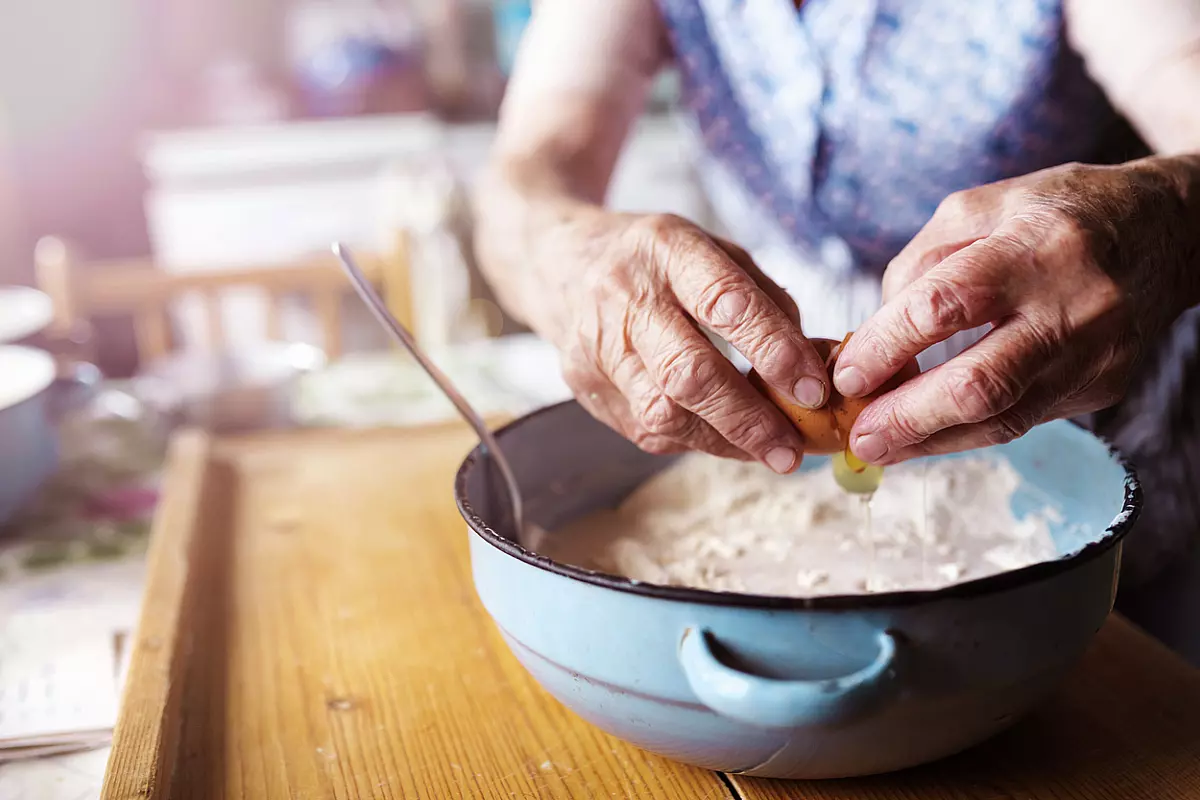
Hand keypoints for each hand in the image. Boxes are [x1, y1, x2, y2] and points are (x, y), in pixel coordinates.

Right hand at [522, 208, 829, 472]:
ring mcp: (597, 347)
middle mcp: (624, 297)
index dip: (773, 350)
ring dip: (724, 441)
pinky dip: (696, 440)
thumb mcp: (712, 249)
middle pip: (688, 372)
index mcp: (666, 249)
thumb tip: (812, 362)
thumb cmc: (656, 260)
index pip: (724, 302)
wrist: (561, 262)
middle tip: (792, 448)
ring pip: (663, 413)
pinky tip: (728, 440)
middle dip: (748, 418)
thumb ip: (764, 299)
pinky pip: (647, 429)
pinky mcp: (585, 387)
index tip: (813, 389)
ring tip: (770, 452)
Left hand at [833, 159, 1199, 463]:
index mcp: (1034, 246)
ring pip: (1004, 419)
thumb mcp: (978, 209)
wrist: (1161, 233)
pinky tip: (925, 436)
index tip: (846, 374)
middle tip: (859, 435)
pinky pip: (1022, 421)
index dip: (887, 345)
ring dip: (931, 442)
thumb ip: (917, 266)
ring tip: (880, 448)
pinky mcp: (1101, 388)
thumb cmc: (1051, 214)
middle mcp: (1072, 306)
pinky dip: (966, 433)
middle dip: (908, 417)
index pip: (946, 305)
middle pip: (982, 382)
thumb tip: (872, 339)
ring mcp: (1093, 355)